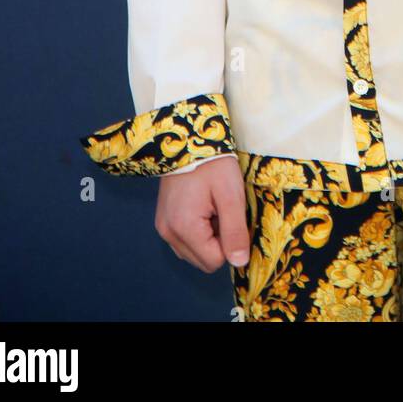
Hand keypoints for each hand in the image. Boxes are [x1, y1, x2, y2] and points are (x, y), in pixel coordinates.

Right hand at [155, 156, 249, 272]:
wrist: (188, 138)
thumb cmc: (213, 164)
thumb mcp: (231, 195)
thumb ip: (235, 231)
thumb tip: (239, 262)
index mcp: (184, 228)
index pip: (215, 261)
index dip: (229, 242)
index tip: (229, 214)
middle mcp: (168, 233)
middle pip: (203, 260)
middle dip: (218, 242)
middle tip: (221, 210)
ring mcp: (163, 227)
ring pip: (194, 253)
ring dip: (208, 237)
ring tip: (211, 207)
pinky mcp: (163, 221)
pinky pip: (184, 241)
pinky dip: (197, 232)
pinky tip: (201, 208)